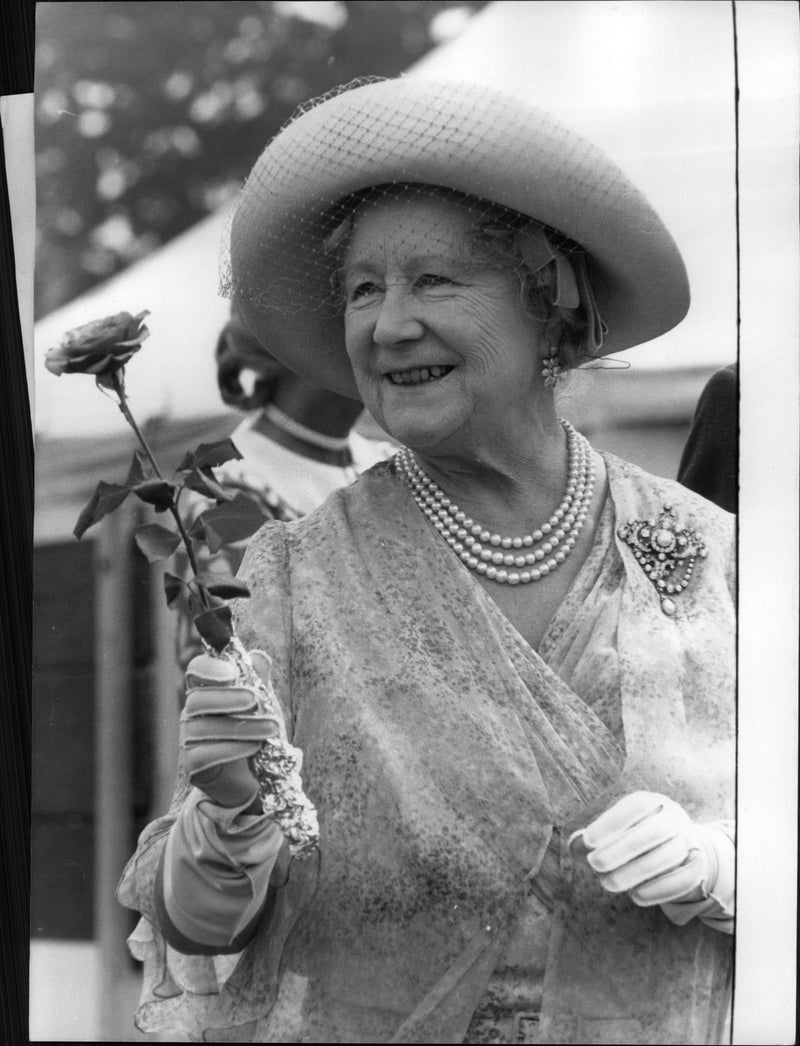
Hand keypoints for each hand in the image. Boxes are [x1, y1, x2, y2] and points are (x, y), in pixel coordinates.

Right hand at [180, 653, 280, 807]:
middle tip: (256, 701)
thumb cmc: (255, 733)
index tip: (232, 672)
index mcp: (207, 691)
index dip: (210, 668)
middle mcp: (191, 713)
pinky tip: (254, 748)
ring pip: (204, 727)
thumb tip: (259, 656)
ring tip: (271, 729)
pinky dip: (232, 748)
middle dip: (229, 698)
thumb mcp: (263, 703)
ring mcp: (188, 739)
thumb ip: (259, 679)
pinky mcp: (192, 765)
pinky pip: (204, 754)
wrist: (254, 777)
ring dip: (241, 726)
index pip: (197, 670)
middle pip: (197, 699)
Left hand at [568, 791, 731, 908]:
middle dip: (621, 850)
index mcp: (651, 802)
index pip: (635, 807)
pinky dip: (659, 890)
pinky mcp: (697, 867)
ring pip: (668, 856)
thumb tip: (573, 845)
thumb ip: (594, 837)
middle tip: (594, 865)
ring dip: (636, 872)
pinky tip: (635, 896)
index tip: (588, 841)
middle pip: (653, 832)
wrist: (681, 846)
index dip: (611, 823)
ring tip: (608, 884)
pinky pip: (682, 879)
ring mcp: (688, 842)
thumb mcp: (617, 829)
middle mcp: (672, 818)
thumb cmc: (636, 834)